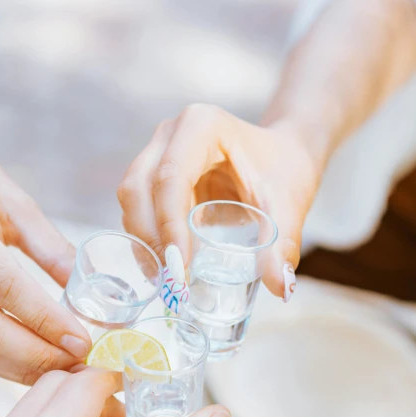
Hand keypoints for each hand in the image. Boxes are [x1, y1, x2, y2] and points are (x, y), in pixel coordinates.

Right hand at [0, 99, 90, 383]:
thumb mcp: (11, 198)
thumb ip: (49, 245)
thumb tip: (88, 284)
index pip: (5, 287)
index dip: (46, 320)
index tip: (82, 340)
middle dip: (38, 356)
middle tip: (78, 364)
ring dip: (19, 369)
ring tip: (60, 370)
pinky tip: (28, 364)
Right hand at [118, 104, 320, 298]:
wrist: (283, 155)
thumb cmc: (285, 170)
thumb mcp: (289, 205)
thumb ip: (282, 244)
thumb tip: (281, 287)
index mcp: (202, 126)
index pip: (171, 176)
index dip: (168, 224)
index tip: (180, 267)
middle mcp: (171, 134)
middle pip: (139, 187)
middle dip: (149, 238)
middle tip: (171, 281)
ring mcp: (158, 152)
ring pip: (131, 198)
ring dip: (142, 241)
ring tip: (166, 279)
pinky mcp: (154, 174)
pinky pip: (138, 208)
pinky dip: (146, 239)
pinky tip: (164, 267)